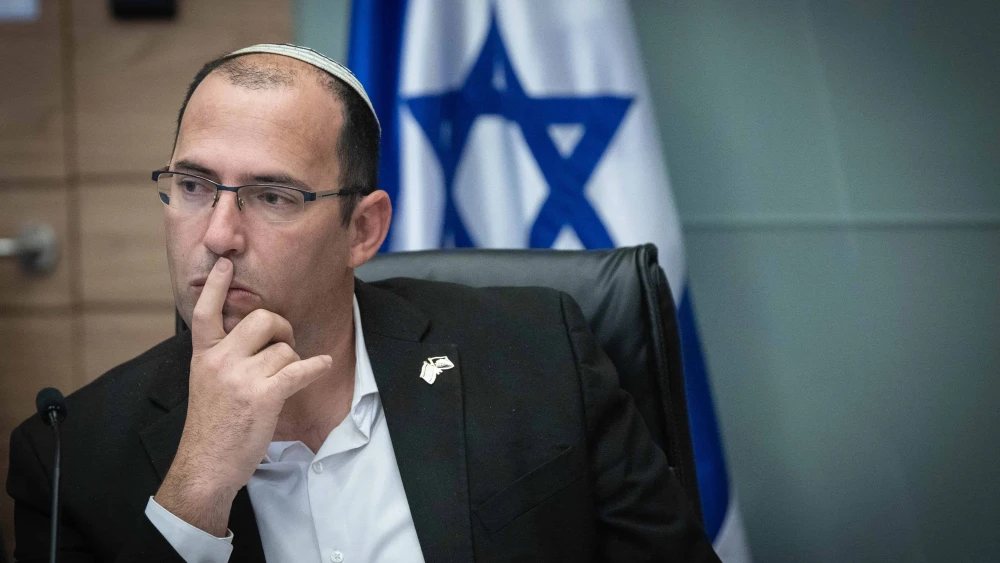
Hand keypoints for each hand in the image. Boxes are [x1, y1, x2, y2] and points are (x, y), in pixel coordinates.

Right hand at [154, 257, 331, 534]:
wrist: (206, 465)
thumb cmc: (212, 427)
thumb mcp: (206, 384)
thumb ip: (223, 357)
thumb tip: (255, 339)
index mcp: (203, 356)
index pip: (205, 312)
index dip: (215, 286)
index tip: (225, 264)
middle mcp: (220, 360)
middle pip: (261, 320)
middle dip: (280, 327)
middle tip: (283, 343)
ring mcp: (241, 377)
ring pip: (284, 349)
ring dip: (291, 362)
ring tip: (283, 380)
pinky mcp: (263, 395)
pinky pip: (299, 369)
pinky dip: (316, 367)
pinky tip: (324, 364)